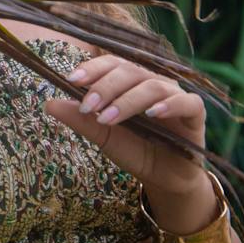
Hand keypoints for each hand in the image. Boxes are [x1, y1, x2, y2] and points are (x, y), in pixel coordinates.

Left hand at [42, 51, 207, 196]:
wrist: (164, 178)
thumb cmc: (134, 150)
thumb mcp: (103, 136)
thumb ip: (81, 119)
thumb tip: (48, 103)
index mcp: (131, 82)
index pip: (112, 64)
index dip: (93, 68)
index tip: (71, 79)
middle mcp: (153, 82)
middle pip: (130, 71)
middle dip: (105, 86)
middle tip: (88, 105)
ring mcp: (175, 95)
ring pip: (153, 86)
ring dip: (127, 101)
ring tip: (107, 118)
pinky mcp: (195, 113)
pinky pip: (186, 102)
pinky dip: (169, 105)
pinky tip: (152, 114)